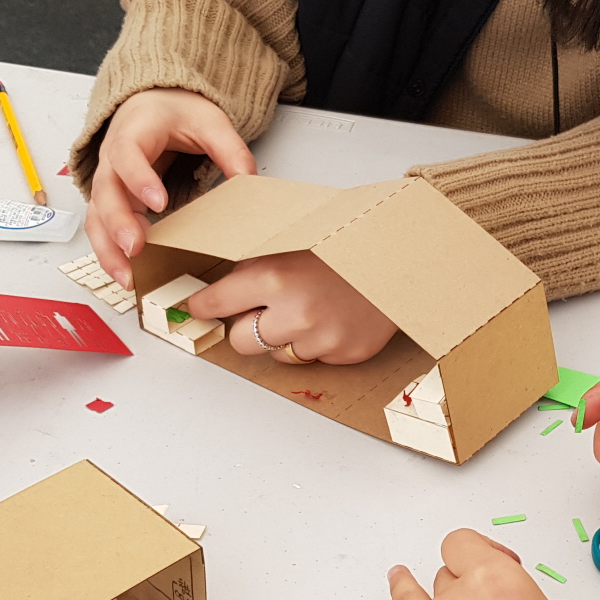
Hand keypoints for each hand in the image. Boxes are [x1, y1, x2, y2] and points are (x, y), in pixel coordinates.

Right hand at [87, 89, 256, 286]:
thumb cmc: (174, 111)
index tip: (158, 203)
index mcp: (134, 132)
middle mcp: (112, 157)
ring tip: (128, 278)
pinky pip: (101, 228)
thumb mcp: (209, 120)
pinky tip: (126, 275)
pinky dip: (109, 253)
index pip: (127, 154)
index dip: (139, 178)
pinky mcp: (112, 200)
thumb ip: (230, 149)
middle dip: (118, 223)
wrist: (152, 103)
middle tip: (136, 249)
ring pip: (96, 216)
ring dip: (108, 249)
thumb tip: (248, 182)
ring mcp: (108, 181)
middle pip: (105, 192)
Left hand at [188, 250, 398, 364]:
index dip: (204, 305)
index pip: (215, 303)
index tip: (198, 307)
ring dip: (285, 337)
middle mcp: (294, 313)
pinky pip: (314, 359)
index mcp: (273, 277)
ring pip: (278, 354)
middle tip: (266, 309)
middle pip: (240, 342)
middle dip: (247, 326)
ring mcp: (322, 339)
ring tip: (311, 308)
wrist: (401, 254)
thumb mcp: (292, 241)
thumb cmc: (344, 243)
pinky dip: (318, 343)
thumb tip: (214, 289)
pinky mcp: (345, 354)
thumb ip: (254, 265)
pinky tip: (334, 317)